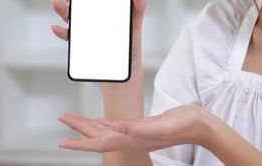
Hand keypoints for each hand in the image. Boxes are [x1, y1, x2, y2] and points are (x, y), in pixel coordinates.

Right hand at [50, 0, 146, 89]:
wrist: (127, 68)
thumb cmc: (130, 42)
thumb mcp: (136, 21)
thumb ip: (138, 4)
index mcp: (101, 7)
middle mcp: (90, 17)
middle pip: (75, 0)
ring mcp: (84, 30)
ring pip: (68, 16)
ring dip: (60, 8)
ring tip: (56, 2)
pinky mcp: (81, 44)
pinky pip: (68, 37)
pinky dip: (61, 32)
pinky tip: (57, 28)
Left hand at [57, 105, 208, 152]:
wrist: (200, 126)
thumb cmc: (184, 124)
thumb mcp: (161, 124)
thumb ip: (138, 127)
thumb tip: (115, 126)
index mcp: (132, 139)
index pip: (100, 143)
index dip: (80, 143)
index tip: (62, 143)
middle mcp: (130, 138)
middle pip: (97, 135)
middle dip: (78, 128)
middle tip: (61, 117)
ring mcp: (135, 133)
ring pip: (105, 130)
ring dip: (88, 124)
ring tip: (72, 118)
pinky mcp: (141, 126)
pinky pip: (116, 126)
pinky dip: (104, 123)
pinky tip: (99, 120)